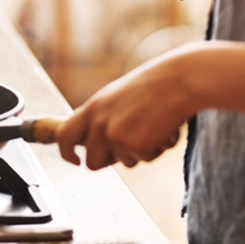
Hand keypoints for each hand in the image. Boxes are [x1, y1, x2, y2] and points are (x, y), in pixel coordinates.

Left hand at [55, 47, 197, 169]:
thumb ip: (101, 117)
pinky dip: (157, 150)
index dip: (66, 153)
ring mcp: (115, 136)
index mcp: (92, 108)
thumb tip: (92, 141)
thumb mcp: (116, 96)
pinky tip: (163, 129)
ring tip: (152, 126)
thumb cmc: (154, 86)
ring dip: (140, 151)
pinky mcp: (135, 146)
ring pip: (124, 163)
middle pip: (92, 162)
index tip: (75, 160)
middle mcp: (99, 123)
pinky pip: (145, 160)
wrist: (180, 80)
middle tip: (131, 145)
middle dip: (110, 161)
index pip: (64, 136)